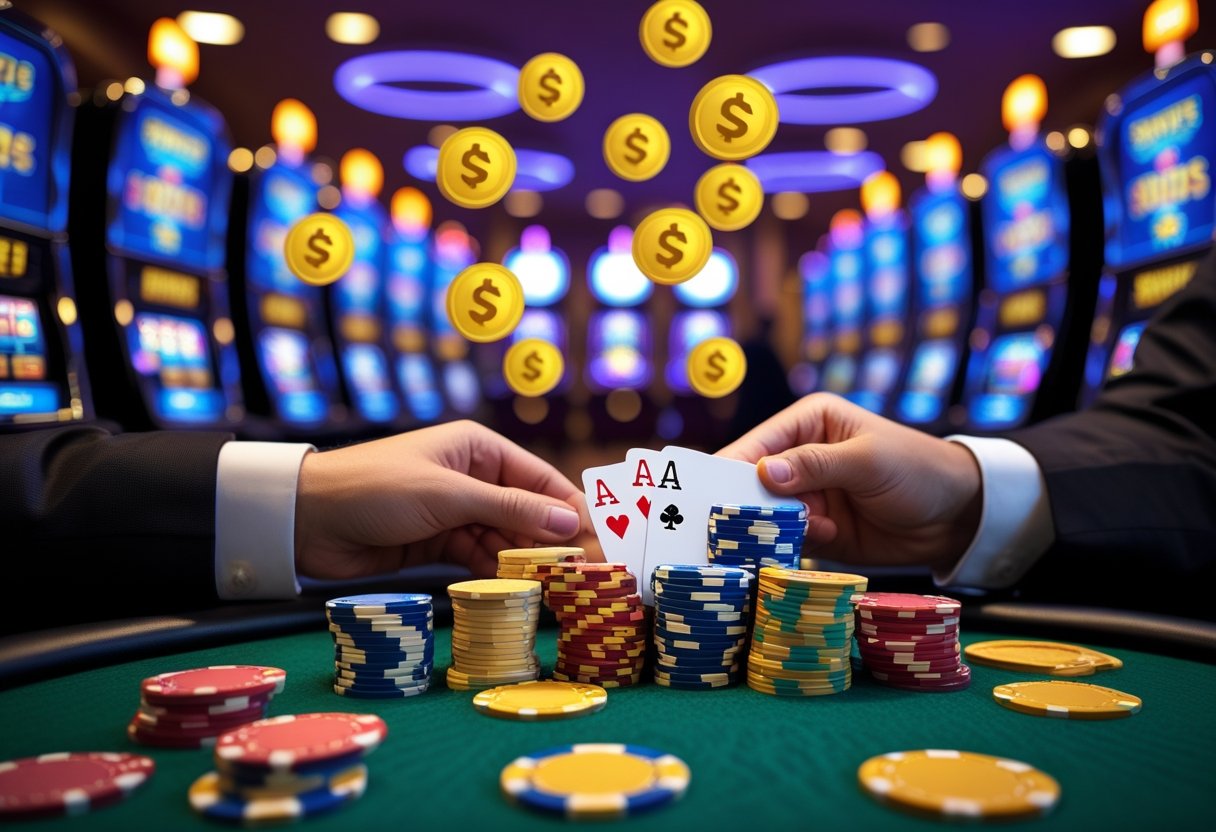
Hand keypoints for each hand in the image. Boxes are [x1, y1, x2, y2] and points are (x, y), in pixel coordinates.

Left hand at [295, 421, 583, 579]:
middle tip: (587, 579)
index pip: (540, 481)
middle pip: (528, 514)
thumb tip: (568, 522)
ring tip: (559, 592)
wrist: (306, 521)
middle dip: (554, 545)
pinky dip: (498, 575)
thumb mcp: (447, 495)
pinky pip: (480, 560)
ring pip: (506, 541)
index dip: (571, 513)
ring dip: (529, 565)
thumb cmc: (375, 488)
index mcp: (479, 450)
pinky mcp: (439, 545)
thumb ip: (509, 510)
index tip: (600, 546)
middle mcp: (473, 478)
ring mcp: (457, 513)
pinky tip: (520, 593)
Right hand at [717, 393, 981, 571]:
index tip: (706, 494)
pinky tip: (804, 547)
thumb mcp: (869, 461)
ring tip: (761, 542)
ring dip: (764, 531)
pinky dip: (786, 548)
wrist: (958, 517)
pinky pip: (787, 540)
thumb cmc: (919, 470)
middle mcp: (800, 458)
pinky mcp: (817, 530)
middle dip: (741, 505)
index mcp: (808, 423)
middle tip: (719, 528)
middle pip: (753, 483)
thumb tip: (764, 472)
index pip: (759, 444)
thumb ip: (816, 465)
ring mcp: (807, 496)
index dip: (732, 468)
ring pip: (766, 515)